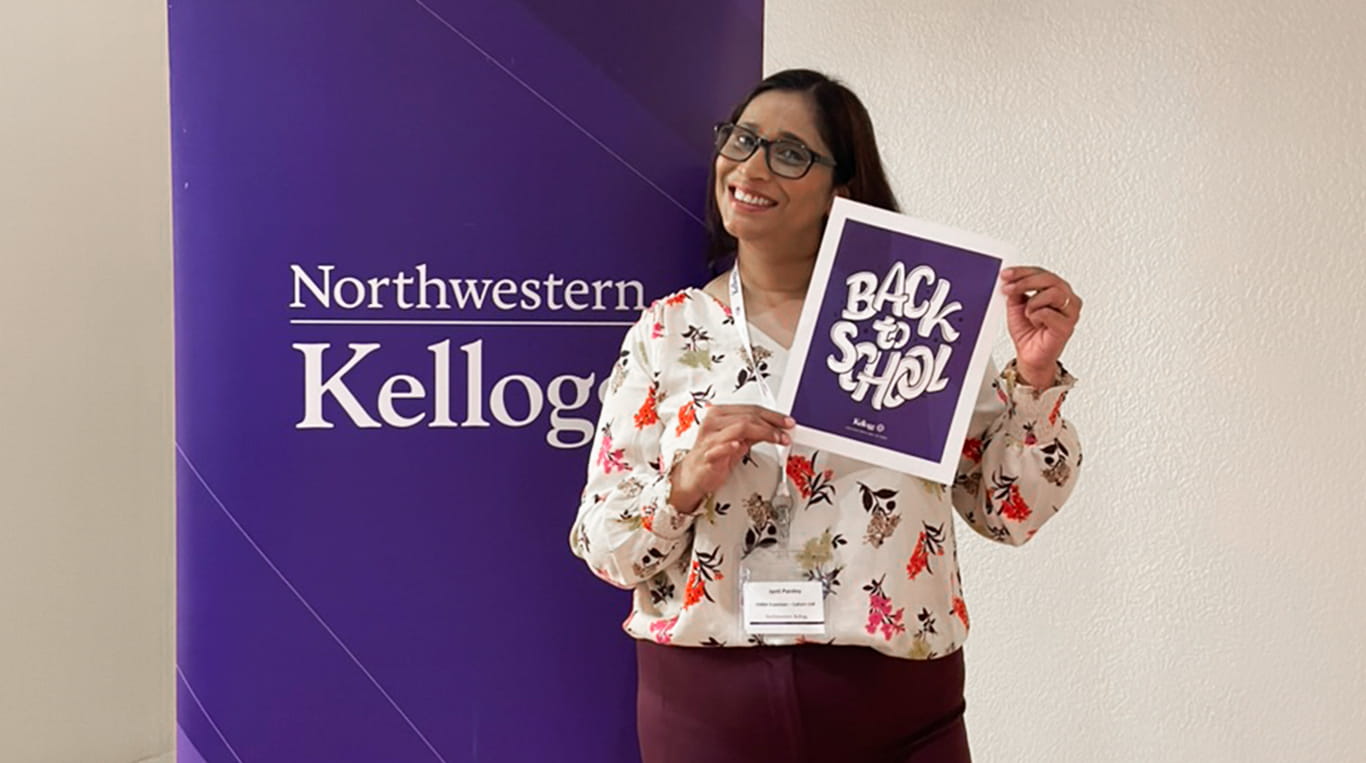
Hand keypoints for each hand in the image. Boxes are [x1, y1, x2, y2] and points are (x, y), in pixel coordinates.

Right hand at [669, 404, 794, 513]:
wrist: (694, 475)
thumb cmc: (713, 456)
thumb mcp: (738, 441)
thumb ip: (754, 432)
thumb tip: (775, 428)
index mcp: (720, 414)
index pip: (751, 409)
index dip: (772, 414)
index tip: (787, 422)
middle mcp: (714, 422)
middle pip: (748, 417)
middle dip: (772, 424)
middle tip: (786, 432)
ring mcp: (709, 438)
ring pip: (739, 428)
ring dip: (763, 432)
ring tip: (777, 439)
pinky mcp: (707, 455)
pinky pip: (719, 447)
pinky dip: (730, 445)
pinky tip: (739, 445)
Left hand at [1000, 267, 1081, 386]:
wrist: (1029, 356)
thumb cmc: (1027, 331)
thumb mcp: (1016, 306)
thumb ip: (1016, 291)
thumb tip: (1011, 279)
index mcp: (1056, 289)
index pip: (1042, 272)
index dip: (1022, 271)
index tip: (1005, 274)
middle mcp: (1067, 298)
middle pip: (1050, 278)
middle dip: (1025, 282)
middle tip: (1008, 288)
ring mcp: (1070, 312)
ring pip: (1053, 293)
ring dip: (1033, 302)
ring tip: (1028, 313)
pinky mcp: (1067, 326)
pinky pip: (1049, 313)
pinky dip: (1036, 316)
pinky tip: (1036, 323)